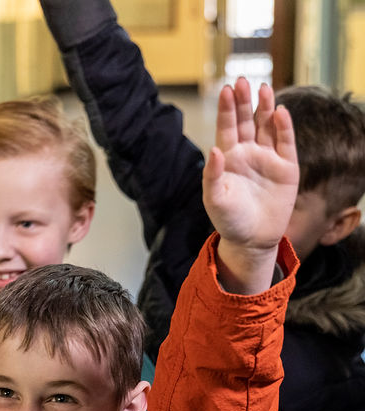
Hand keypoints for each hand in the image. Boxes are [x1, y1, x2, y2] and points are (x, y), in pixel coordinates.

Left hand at [203, 78, 298, 292]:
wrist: (252, 239)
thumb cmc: (228, 220)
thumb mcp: (215, 199)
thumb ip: (212, 176)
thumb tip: (215, 150)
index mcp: (227, 157)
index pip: (227, 127)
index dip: (227, 109)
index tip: (227, 90)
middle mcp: (248, 153)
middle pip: (246, 120)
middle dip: (244, 101)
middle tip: (243, 81)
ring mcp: (268, 158)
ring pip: (267, 126)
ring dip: (266, 108)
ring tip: (264, 88)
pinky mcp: (287, 167)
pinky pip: (286, 143)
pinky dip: (284, 128)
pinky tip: (280, 113)